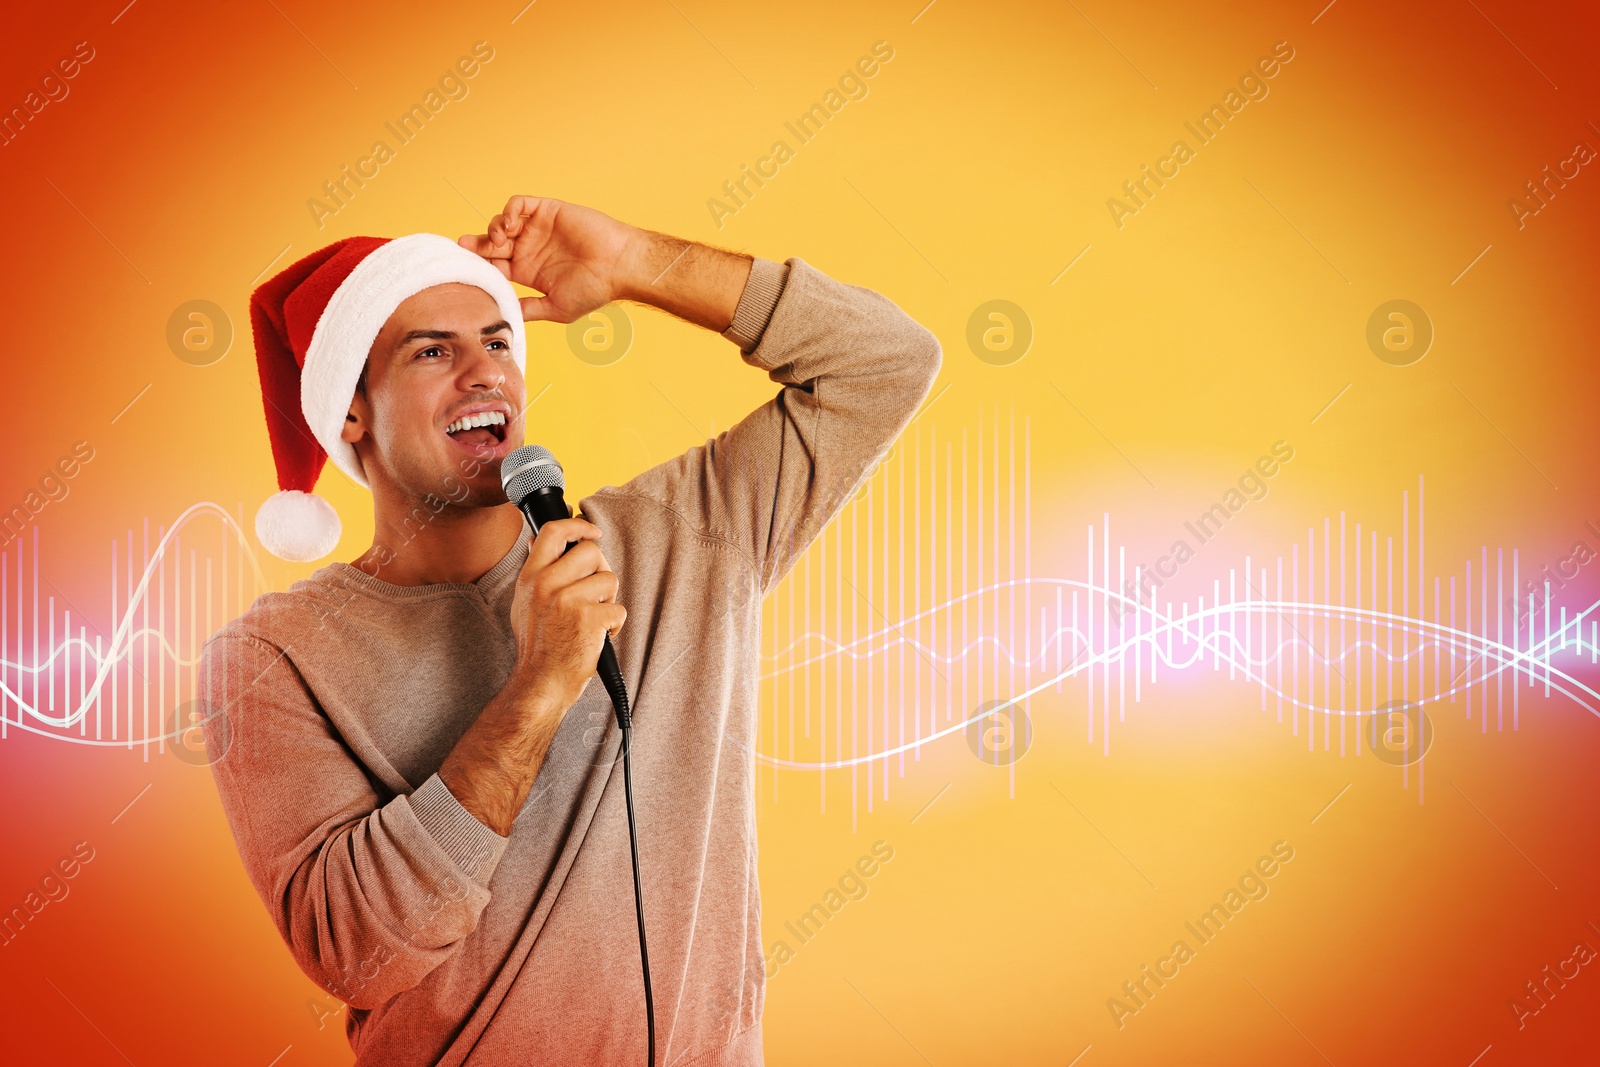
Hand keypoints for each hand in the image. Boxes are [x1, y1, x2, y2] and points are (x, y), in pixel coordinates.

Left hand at [458, 196, 640, 323]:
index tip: (467, 268)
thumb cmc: (594, 290)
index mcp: (528, 272)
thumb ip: (529, 310)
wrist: (619, 265)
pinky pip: (519, 205)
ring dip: (493, 229)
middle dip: (477, 245)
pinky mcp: (547, 211)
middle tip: (466, 247)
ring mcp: (538, 229)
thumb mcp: (557, 308)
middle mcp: (530, 249)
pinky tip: (510, 225)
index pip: (495, 265)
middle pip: (493, 243)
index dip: (480, 265)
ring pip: (502, 223)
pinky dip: (508, 211)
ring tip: (499, 240)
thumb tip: (504, 318)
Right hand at [507, 517, 624, 712]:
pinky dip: (614, 625)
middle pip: (591, 551)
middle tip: (595, 593)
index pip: (554, 531)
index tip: (592, 532)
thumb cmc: (537, 646)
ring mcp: (567, 601)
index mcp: (530, 577)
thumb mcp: (525, 602)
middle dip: (600, 571)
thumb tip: (548, 539)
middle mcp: (546, 584)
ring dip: (608, 600)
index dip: (579, 526)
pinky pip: (618, 609)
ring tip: (592, 618)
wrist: (540, 683)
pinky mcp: (589, 619)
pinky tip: (598, 636)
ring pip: (609, 579)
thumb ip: (538, 572)